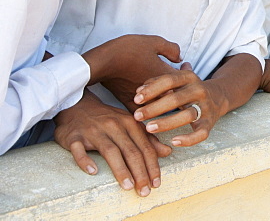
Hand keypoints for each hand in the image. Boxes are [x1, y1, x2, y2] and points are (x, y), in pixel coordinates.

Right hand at [54, 91, 170, 195]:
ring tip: (128, 186)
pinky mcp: (74, 137)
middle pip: (130, 151)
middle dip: (140, 172)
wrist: (77, 106)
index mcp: (129, 123)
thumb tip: (167, 152)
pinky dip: (85, 160)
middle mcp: (114, 126)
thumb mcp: (129, 124)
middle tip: (144, 191)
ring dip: (120, 170)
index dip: (152, 166)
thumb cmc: (107, 119)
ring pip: (110, 151)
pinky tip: (93, 172)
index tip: (156, 184)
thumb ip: (148, 139)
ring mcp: (93, 131)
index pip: (145, 147)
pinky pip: (79, 150)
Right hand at [83, 35, 181, 107]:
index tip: (187, 65)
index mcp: (166, 76)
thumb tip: (180, 58)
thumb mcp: (153, 42)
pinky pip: (144, 112)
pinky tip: (150, 103)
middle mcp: (158, 91)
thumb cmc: (127, 51)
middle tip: (182, 81)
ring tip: (166, 91)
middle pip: (176, 94)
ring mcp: (144, 100)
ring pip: (162, 105)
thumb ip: (171, 49)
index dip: (188, 71)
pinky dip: (149, 108)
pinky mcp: (130, 104)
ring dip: (166, 99)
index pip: (185, 78)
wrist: (102, 64)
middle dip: (180, 87)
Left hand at [132, 69, 219, 146]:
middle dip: (154, 108)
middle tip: (137, 116)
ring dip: (167, 122)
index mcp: (190, 77)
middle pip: (176, 99)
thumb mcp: (177, 81)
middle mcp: (199, 90)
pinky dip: (189, 139)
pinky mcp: (210, 122)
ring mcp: (206, 107)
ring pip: (187, 115)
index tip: (136, 99)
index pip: (169, 80)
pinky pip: (201, 133)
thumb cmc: (188, 89)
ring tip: (149, 128)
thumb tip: (138, 91)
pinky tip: (174, 142)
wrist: (219, 96)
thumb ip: (158, 83)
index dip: (152, 89)